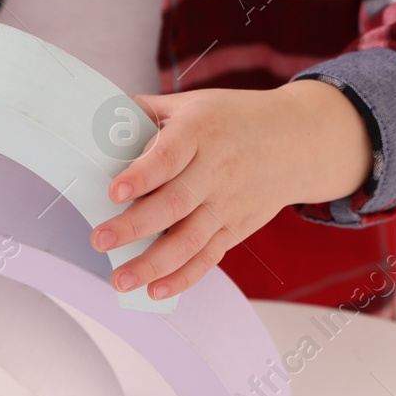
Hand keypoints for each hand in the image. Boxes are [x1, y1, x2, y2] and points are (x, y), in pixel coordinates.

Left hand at [91, 80, 374, 299]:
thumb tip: (96, 117)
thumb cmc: (234, 120)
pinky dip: (183, 278)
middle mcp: (215, 171)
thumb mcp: (193, 104)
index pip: (168, 157)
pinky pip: (208, 257)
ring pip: (189, 240)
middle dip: (134, 227)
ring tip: (121, 280)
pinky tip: (155, 291)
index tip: (114, 192)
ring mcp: (227, 204)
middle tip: (100, 240)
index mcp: (200, 133)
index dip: (141, 176)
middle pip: (174, 204)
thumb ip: (145, 111)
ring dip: (153, 264)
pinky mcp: (235, 229)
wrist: (299, 140)